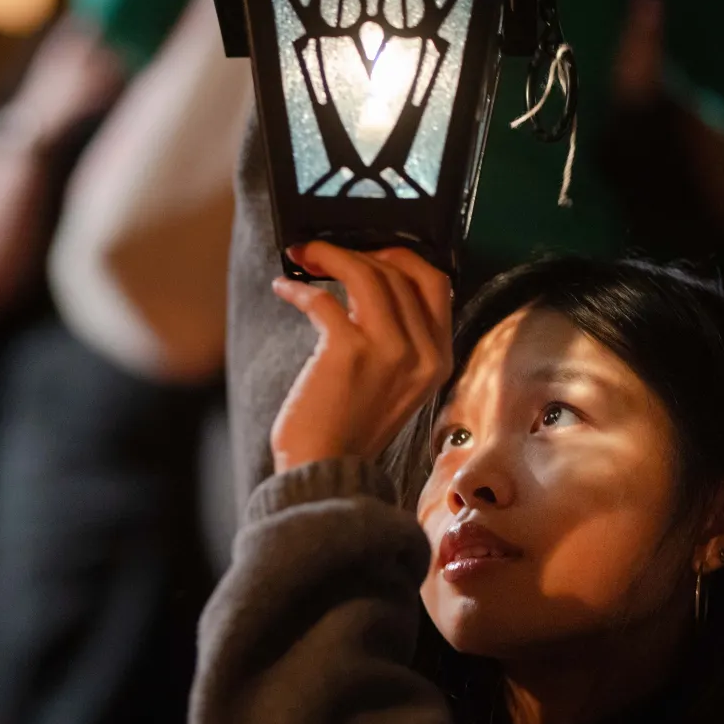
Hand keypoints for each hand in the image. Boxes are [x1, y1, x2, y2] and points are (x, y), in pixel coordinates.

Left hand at [270, 242, 451, 473]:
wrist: (325, 472)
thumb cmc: (349, 428)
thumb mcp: (394, 382)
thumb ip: (396, 338)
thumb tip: (368, 283)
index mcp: (438, 358)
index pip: (436, 282)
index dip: (401, 257)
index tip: (371, 251)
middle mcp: (422, 353)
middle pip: (399, 271)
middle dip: (359, 251)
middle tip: (327, 250)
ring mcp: (389, 351)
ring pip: (367, 274)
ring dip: (330, 256)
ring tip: (303, 255)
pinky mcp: (349, 352)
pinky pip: (324, 299)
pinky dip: (299, 289)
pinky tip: (285, 290)